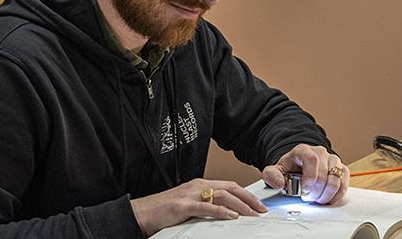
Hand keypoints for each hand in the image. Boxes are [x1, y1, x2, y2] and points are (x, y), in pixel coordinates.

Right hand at [130, 178, 267, 236]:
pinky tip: (231, 216)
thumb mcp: (189, 205)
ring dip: (240, 205)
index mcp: (200, 185)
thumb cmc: (162, 211)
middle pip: (230, 188)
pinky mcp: (182, 206)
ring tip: (252, 213)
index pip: (229, 186)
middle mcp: (197, 186)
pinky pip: (205, 207)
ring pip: (222, 195)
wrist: (140, 213)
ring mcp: (190, 195)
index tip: (258, 204)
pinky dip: (221, 211)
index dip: (246, 194)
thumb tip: (226, 213)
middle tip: (261, 209)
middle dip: (248, 198)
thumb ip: (205, 206)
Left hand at [262, 144, 348, 204]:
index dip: (310, 178)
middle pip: (324, 174)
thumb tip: (279, 183)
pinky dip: (336, 195)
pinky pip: (344, 184)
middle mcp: (320, 153)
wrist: (300, 166)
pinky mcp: (342, 170)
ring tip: (317, 199)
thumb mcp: (276, 170)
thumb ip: (272, 175)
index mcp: (304, 150)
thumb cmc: (290, 169)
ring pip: (336, 180)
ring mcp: (333, 160)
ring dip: (326, 195)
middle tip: (308, 198)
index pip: (312, 160)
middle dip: (315, 192)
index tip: (304, 191)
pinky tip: (327, 198)